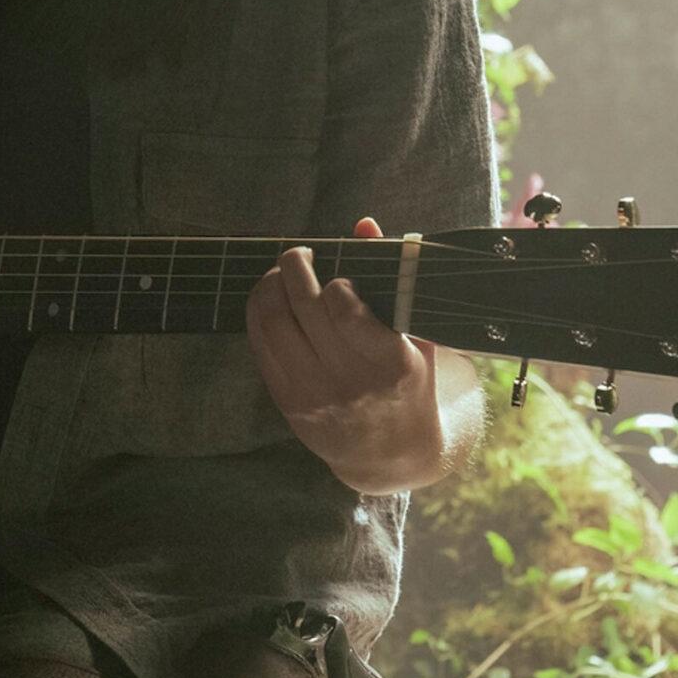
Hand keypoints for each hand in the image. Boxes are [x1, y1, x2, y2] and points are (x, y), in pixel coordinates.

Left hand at [246, 216, 448, 493]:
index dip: (335, 284)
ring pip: (273, 324)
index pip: (345, 312)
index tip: (339, 278)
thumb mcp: (418, 336)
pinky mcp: (288, 403)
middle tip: (298, 254)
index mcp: (391, 363)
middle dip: (294, 268)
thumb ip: (392, 278)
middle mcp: (350, 382)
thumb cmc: (409, 381)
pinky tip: (270, 299)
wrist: (390, 453)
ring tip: (280, 273)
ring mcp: (314, 394)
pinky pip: (260, 347)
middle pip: (302, 309)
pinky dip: (259, 314)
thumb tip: (363, 224)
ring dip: (269, 287)